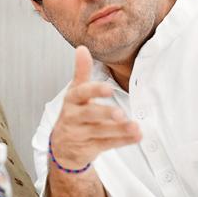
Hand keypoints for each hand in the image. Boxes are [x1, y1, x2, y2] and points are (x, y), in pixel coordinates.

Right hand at [50, 46, 141, 169]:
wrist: (61, 146)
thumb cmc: (73, 113)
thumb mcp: (75, 92)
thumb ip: (81, 71)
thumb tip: (82, 48)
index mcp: (71, 100)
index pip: (80, 94)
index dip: (94, 91)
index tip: (109, 89)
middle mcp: (73, 117)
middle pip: (89, 114)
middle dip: (104, 113)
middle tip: (120, 113)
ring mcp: (80, 134)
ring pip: (99, 132)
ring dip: (118, 129)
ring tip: (135, 126)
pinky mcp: (89, 148)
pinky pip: (106, 144)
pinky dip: (122, 141)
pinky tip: (136, 136)